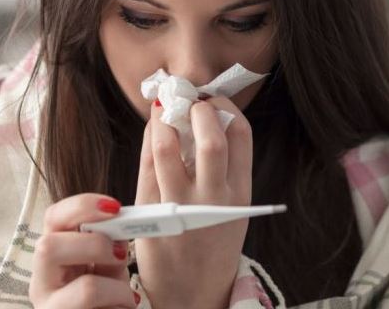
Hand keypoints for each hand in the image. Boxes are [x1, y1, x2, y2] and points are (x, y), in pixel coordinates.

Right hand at [29, 193, 140, 307]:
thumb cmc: (104, 299)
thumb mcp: (107, 269)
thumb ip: (109, 246)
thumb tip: (123, 222)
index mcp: (53, 257)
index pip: (53, 218)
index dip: (82, 206)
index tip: (115, 206)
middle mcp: (42, 283)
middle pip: (48, 247)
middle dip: (95, 244)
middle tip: (121, 254)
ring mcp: (51, 308)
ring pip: (86, 289)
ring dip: (117, 289)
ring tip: (126, 299)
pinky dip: (120, 308)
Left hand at [134, 96, 252, 308]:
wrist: (191, 292)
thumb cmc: (211, 242)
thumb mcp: (233, 207)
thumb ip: (225, 168)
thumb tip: (206, 118)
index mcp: (242, 192)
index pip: (241, 134)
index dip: (225, 107)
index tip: (213, 99)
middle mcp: (214, 197)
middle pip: (210, 137)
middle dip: (199, 109)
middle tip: (190, 102)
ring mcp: (180, 205)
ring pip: (170, 146)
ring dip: (165, 120)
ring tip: (165, 111)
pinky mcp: (152, 210)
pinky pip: (147, 163)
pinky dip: (151, 138)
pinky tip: (154, 129)